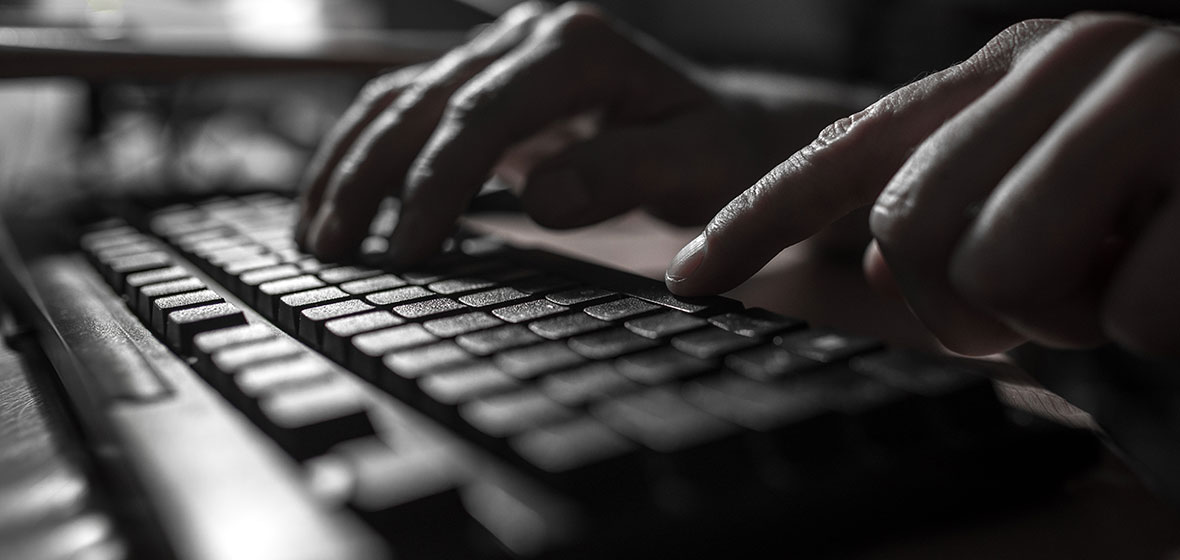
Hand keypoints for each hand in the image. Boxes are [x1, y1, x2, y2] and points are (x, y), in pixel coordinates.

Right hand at [297, 2, 814, 265]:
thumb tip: (539, 199)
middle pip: (425, 101)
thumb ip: (624, 173)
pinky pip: (410, 108)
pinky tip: (340, 196)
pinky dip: (369, 151)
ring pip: (401, 98)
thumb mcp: (696, 165)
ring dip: (351, 162)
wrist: (729, 126)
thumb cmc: (719, 150)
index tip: (408, 249)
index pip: (484, 113)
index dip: (437, 182)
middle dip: (370, 176)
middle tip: (331, 249)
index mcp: (578, 49)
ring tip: (315, 232)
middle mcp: (530, 36)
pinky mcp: (488, 83)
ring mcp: (503, 54)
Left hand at [667, 13, 1179, 356]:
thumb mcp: (1065, 207)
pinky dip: (1163, 331)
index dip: (756, 223)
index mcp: (1010, 74)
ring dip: (1069, 318)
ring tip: (1127, 280)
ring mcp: (1152, 96)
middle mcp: (1067, 62)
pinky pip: (1129, 312)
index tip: (689, 278)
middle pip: (907, 233)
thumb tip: (860, 269)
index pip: (845, 155)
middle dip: (968, 307)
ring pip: (999, 272)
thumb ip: (964, 216)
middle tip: (1051, 303)